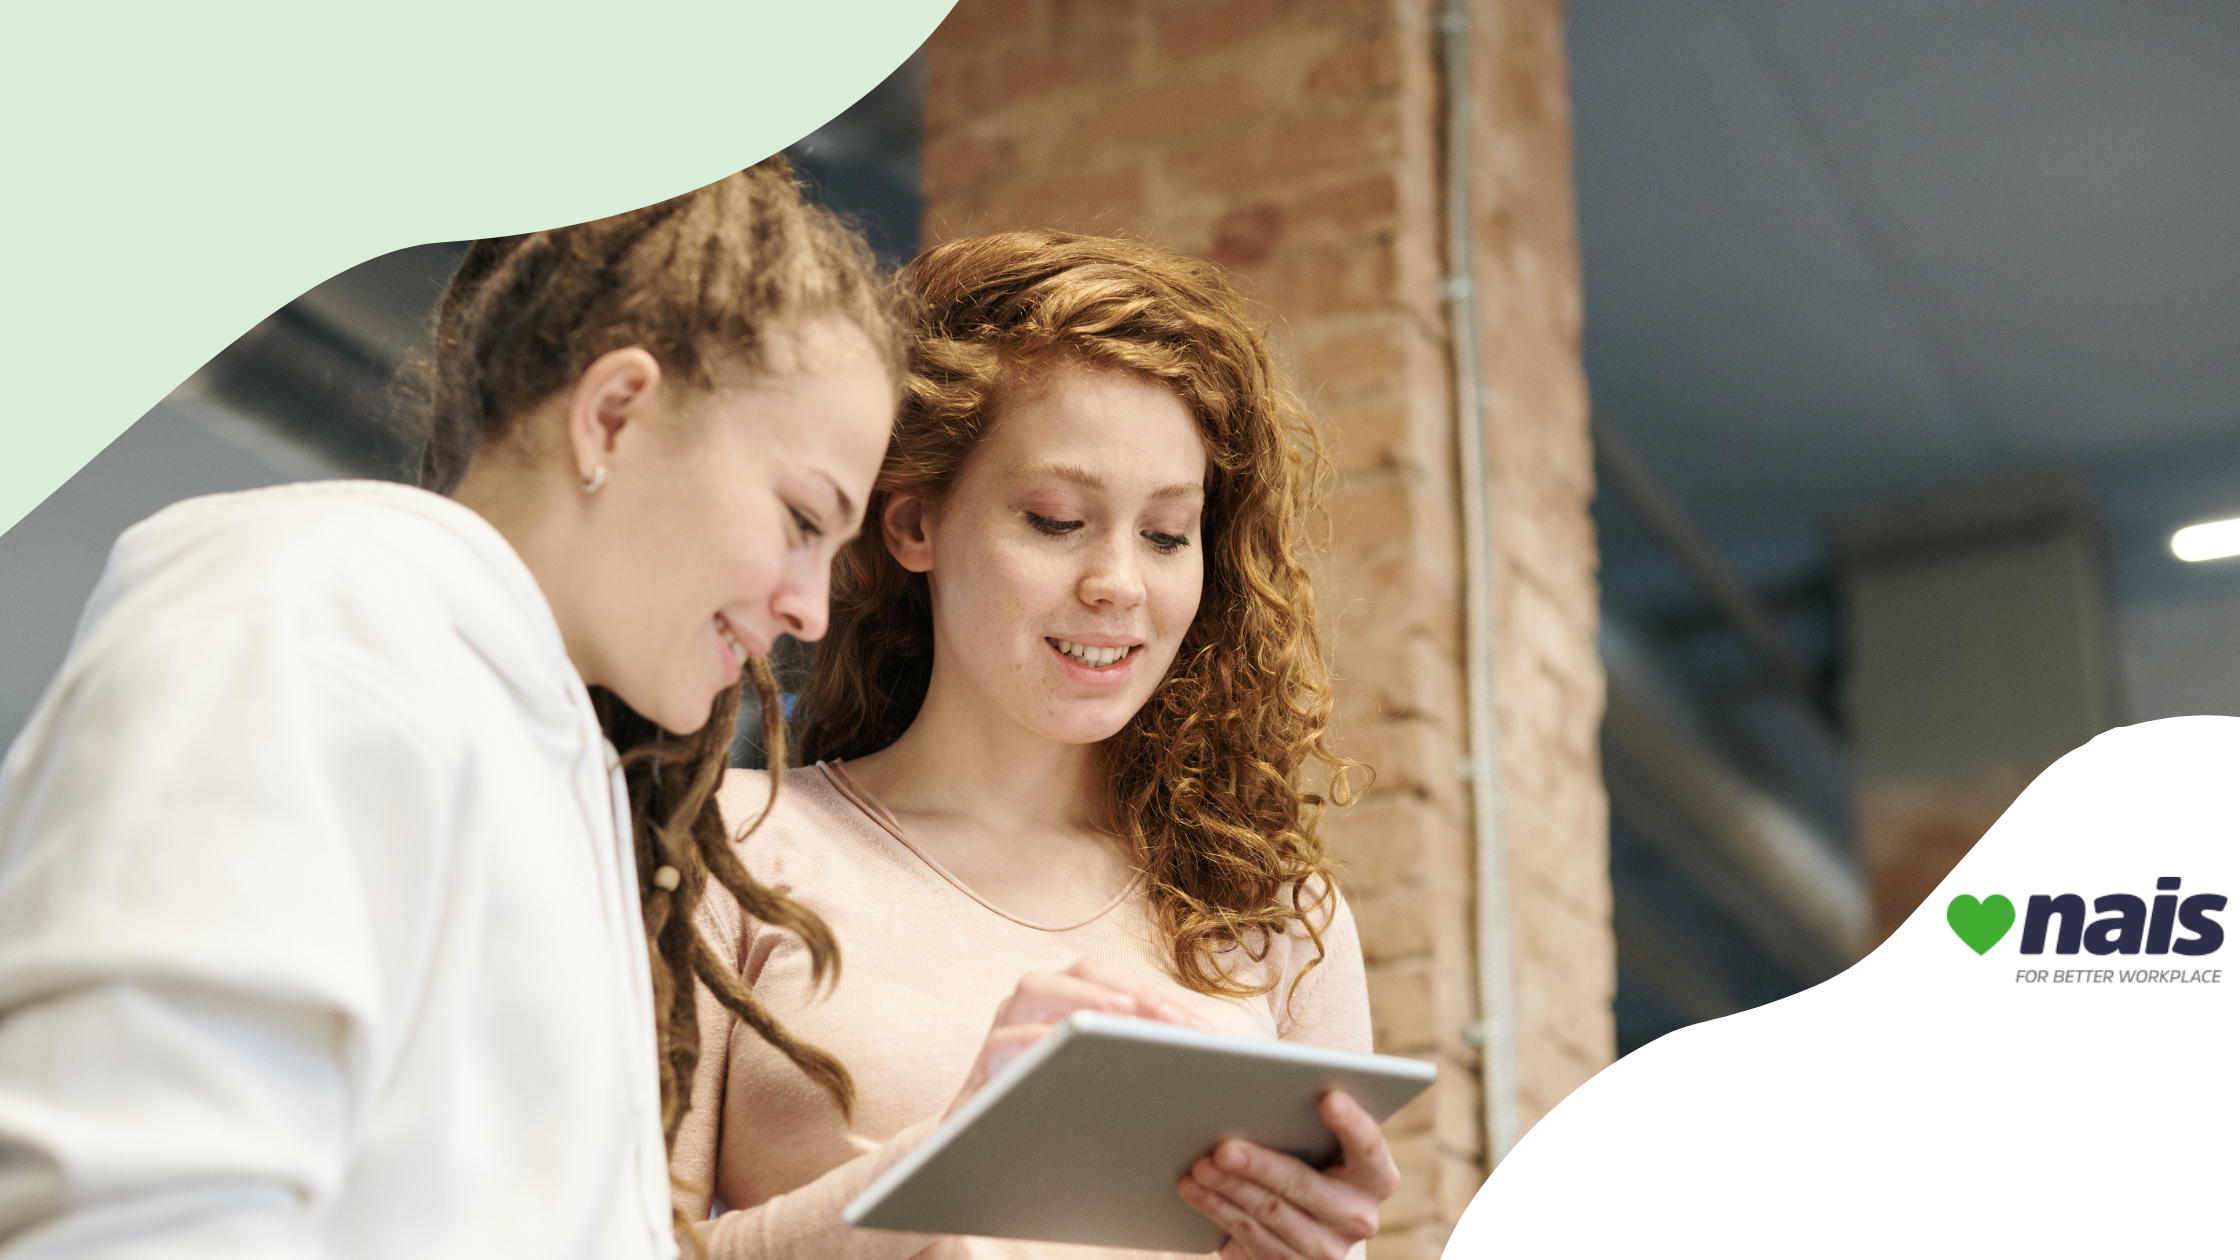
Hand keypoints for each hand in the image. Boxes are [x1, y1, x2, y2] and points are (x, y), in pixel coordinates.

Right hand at [946, 958, 1209, 1115]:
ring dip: (1081, 997)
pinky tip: (1063, 1051)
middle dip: (1130, 990)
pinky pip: (1001, 1043)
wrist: (982, 1157)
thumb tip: (1199, 1057)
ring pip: (1034, 988)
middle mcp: (1036, 1006)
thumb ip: (1135, 1062)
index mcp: (1069, 1003)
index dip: (1160, 998)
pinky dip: (1032, 1041)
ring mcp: (1004, 1030)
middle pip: (1083, 970)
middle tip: (1168, 1022)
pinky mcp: (982, 1068)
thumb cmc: (1053, 1111)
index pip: (1119, 982)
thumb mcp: (1098, 1083)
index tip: (1199, 1031)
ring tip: (1122, 1016)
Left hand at [1178, 1089, 1399, 1259]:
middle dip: (1260, 1164)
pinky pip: (1251, 1237)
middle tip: (1224, 1148)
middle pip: (1305, 1185)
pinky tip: (1195, 1190)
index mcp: (1375, 1174)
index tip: (1328, 1098)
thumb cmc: (1307, 1159)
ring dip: (1229, 1188)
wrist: (1304, 1223)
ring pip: (1271, 1213)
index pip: (1368, 1144)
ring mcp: (1327, 1247)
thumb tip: (1246, 1079)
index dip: (1351, 1122)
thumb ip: (1302, 1114)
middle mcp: (1358, 1215)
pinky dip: (1218, 1209)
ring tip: (1200, 1165)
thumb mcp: (1318, 1141)